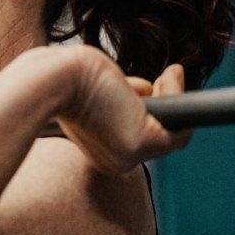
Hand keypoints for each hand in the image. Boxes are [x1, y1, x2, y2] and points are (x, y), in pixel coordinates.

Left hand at [51, 47, 192, 173]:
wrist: (55, 77)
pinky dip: (179, 98)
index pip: (136, 138)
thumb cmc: (65, 77)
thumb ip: (124, 95)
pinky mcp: (141, 144)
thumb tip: (147, 90)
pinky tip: (172, 74)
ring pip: (171, 135)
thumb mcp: (99, 88)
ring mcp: (128, 157)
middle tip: (166, 75)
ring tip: (170, 73)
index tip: (151, 86)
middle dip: (164, 102)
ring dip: (175, 98)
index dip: (147, 108)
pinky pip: (179, 130)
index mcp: (100, 152)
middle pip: (157, 138)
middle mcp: (115, 161)